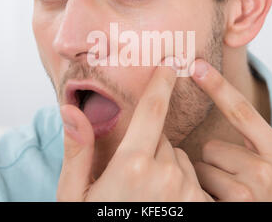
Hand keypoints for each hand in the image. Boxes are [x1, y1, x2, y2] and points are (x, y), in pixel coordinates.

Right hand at [57, 59, 213, 201]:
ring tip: (146, 197)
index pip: (151, 112)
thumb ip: (77, 151)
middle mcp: (165, 174)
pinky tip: (163, 206)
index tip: (169, 65)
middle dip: (149, 146)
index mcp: (132, 165)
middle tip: (131, 176)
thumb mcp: (74, 196)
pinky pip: (193, 180)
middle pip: (162, 139)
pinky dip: (181, 185)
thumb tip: (71, 109)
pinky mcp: (201, 207)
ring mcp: (188, 193)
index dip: (160, 85)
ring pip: (180, 160)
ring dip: (166, 167)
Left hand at [190, 59, 271, 201]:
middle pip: (212, 146)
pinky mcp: (225, 206)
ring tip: (229, 195)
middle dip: (218, 161)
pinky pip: (196, 186)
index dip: (218, 86)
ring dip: (209, 179)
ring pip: (201, 166)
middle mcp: (262, 171)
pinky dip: (202, 194)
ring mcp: (243, 192)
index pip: (242, 111)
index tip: (197, 66)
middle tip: (237, 180)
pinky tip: (220, 203)